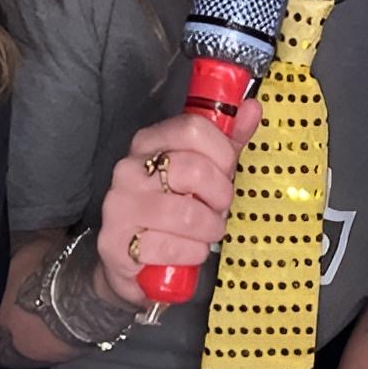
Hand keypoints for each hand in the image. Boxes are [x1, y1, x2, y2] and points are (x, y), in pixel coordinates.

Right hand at [93, 102, 260, 308]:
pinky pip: (172, 248)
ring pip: (187, 214)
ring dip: (209, 229)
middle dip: (220, 196)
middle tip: (218, 207)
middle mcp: (129, 168)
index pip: (193, 129)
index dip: (222, 152)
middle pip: (195, 170)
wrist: (130, 260)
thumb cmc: (170, 208)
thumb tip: (251, 109)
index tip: (227, 170)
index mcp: (149, 142)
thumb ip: (227, 140)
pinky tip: (187, 250)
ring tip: (206, 232)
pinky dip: (192, 254)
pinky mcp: (116, 243)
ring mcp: (120, 205)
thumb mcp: (202, 171)